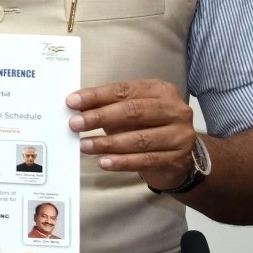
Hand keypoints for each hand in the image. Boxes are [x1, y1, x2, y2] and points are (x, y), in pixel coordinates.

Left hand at [67, 79, 197, 189]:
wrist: (177, 156)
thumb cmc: (148, 128)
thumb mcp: (129, 113)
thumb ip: (107, 107)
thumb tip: (75, 107)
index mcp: (161, 90)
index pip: (125, 90)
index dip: (97, 95)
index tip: (72, 102)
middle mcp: (175, 110)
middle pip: (134, 111)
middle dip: (100, 117)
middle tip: (75, 124)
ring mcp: (180, 134)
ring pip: (139, 139)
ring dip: (108, 143)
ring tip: (85, 146)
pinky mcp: (178, 157)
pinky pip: (145, 160)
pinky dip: (122, 162)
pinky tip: (105, 162)